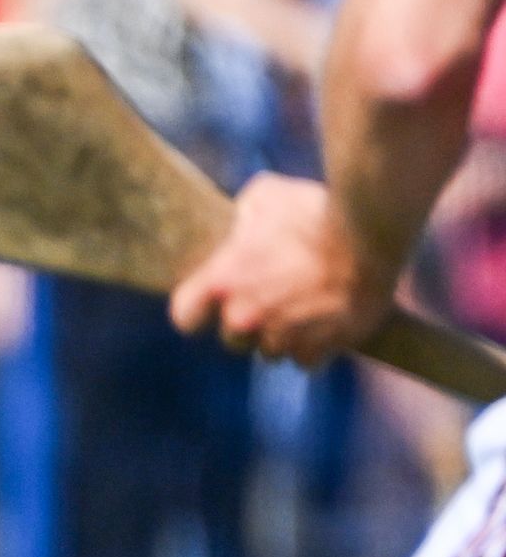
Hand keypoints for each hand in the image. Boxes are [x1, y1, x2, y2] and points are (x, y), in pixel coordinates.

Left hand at [168, 173, 382, 366]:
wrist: (370, 237)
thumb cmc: (315, 211)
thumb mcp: (267, 195)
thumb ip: (244, 213)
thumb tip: (243, 218)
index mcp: (222, 281)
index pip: (185, 317)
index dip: (198, 313)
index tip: (211, 306)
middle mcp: (245, 316)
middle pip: (233, 340)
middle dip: (248, 326)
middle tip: (272, 302)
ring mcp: (282, 335)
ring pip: (271, 352)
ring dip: (282, 338)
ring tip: (303, 311)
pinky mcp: (320, 347)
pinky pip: (306, 361)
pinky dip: (315, 348)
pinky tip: (326, 326)